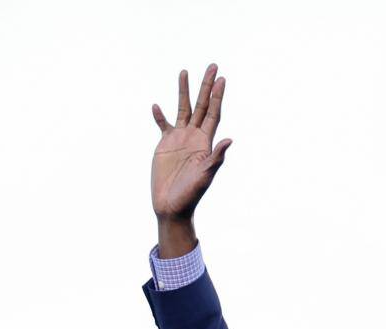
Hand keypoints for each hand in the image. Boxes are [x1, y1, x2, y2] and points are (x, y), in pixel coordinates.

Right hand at [151, 64, 231, 250]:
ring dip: (184, 92)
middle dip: (206, 86)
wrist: (171, 206)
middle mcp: (193, 136)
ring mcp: (179, 139)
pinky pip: (163, 125)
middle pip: (201, 106)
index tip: (221, 79)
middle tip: (213, 65)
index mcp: (205, 142)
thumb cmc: (190, 195)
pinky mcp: (164, 145)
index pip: (213, 114)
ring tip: (184, 72)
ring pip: (183, 109)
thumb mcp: (205, 176)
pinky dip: (159, 116)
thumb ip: (216, 158)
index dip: (217, 97)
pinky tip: (156, 106)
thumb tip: (229, 140)